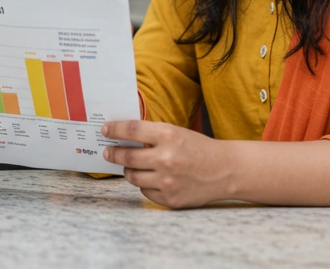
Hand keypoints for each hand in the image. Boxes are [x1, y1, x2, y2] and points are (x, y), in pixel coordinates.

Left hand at [101, 120, 226, 208]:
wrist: (224, 170)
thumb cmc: (198, 148)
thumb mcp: (176, 132)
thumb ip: (151, 134)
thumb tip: (122, 136)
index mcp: (169, 135)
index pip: (132, 130)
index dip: (115, 129)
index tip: (105, 130)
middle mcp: (166, 159)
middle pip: (127, 157)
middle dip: (113, 153)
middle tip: (107, 151)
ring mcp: (168, 181)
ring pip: (132, 176)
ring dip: (128, 169)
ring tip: (130, 165)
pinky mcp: (170, 198)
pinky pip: (145, 191)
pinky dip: (144, 184)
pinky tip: (151, 178)